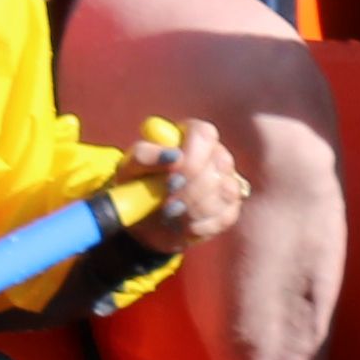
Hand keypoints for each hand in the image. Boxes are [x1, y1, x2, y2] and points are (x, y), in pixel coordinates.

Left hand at [128, 117, 249, 253]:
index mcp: (190, 136)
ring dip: (194, 209)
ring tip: (171, 216)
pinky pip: (226, 216)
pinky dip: (201, 225)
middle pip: (220, 163)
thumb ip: (145, 155)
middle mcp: (214, 154)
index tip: (172, 180)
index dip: (193, 157)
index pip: (204, 134)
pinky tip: (183, 225)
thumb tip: (172, 155)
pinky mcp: (230, 209)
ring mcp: (227, 180)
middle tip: (166, 206)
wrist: (143, 221)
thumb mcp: (129, 168)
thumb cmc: (136, 185)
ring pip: (226, 191)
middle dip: (190, 191)